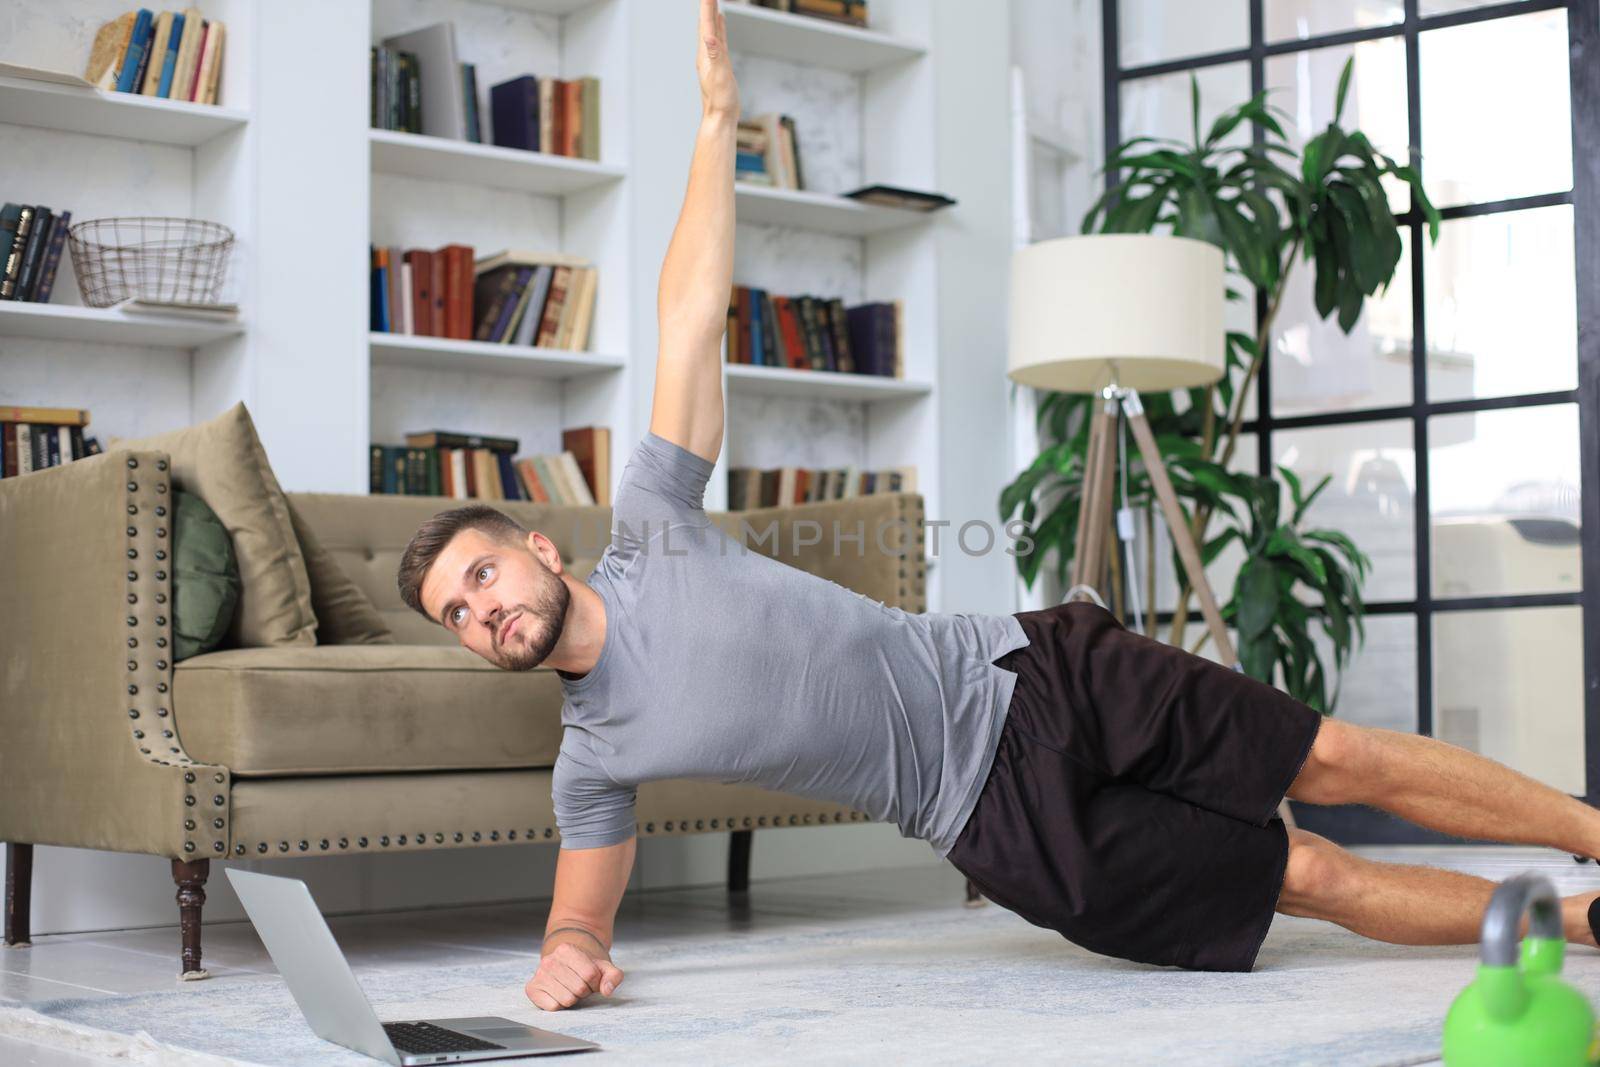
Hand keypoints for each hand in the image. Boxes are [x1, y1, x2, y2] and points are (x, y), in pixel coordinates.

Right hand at [525, 941, 624, 1011]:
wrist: (565, 966)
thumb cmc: (585, 969)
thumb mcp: (603, 968)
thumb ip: (613, 976)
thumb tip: (607, 990)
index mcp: (566, 949)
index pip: (590, 974)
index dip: (595, 982)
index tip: (591, 980)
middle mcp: (549, 960)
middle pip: (579, 988)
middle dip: (584, 991)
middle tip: (579, 985)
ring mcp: (539, 975)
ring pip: (567, 1000)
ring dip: (573, 999)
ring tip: (570, 989)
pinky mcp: (532, 989)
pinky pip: (553, 1007)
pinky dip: (560, 1005)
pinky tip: (559, 995)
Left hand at [696, 0, 737, 118]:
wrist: (720, 118)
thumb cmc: (720, 100)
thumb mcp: (720, 76)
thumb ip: (715, 56)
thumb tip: (708, 37)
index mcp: (706, 53)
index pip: (705, 24)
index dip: (707, 6)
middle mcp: (706, 53)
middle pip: (705, 22)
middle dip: (707, 5)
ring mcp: (712, 57)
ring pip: (711, 28)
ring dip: (711, 12)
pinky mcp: (720, 62)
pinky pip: (719, 38)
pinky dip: (719, 26)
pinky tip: (720, 21)